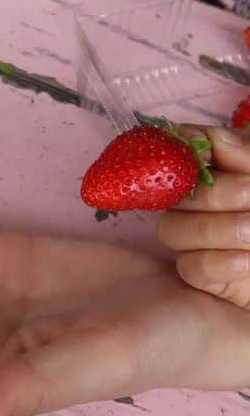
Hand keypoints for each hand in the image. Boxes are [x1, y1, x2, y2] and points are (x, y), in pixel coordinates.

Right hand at [159, 126, 249, 306]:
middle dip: (216, 193)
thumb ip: (246, 154)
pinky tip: (247, 260)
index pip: (177, 153)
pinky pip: (191, 267)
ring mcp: (193, 238)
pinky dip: (219, 263)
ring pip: (174, 230)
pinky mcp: (202, 274)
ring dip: (220, 228)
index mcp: (211, 169)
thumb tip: (214, 141)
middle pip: (175, 195)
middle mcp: (193, 201)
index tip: (207, 149)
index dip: (184, 150)